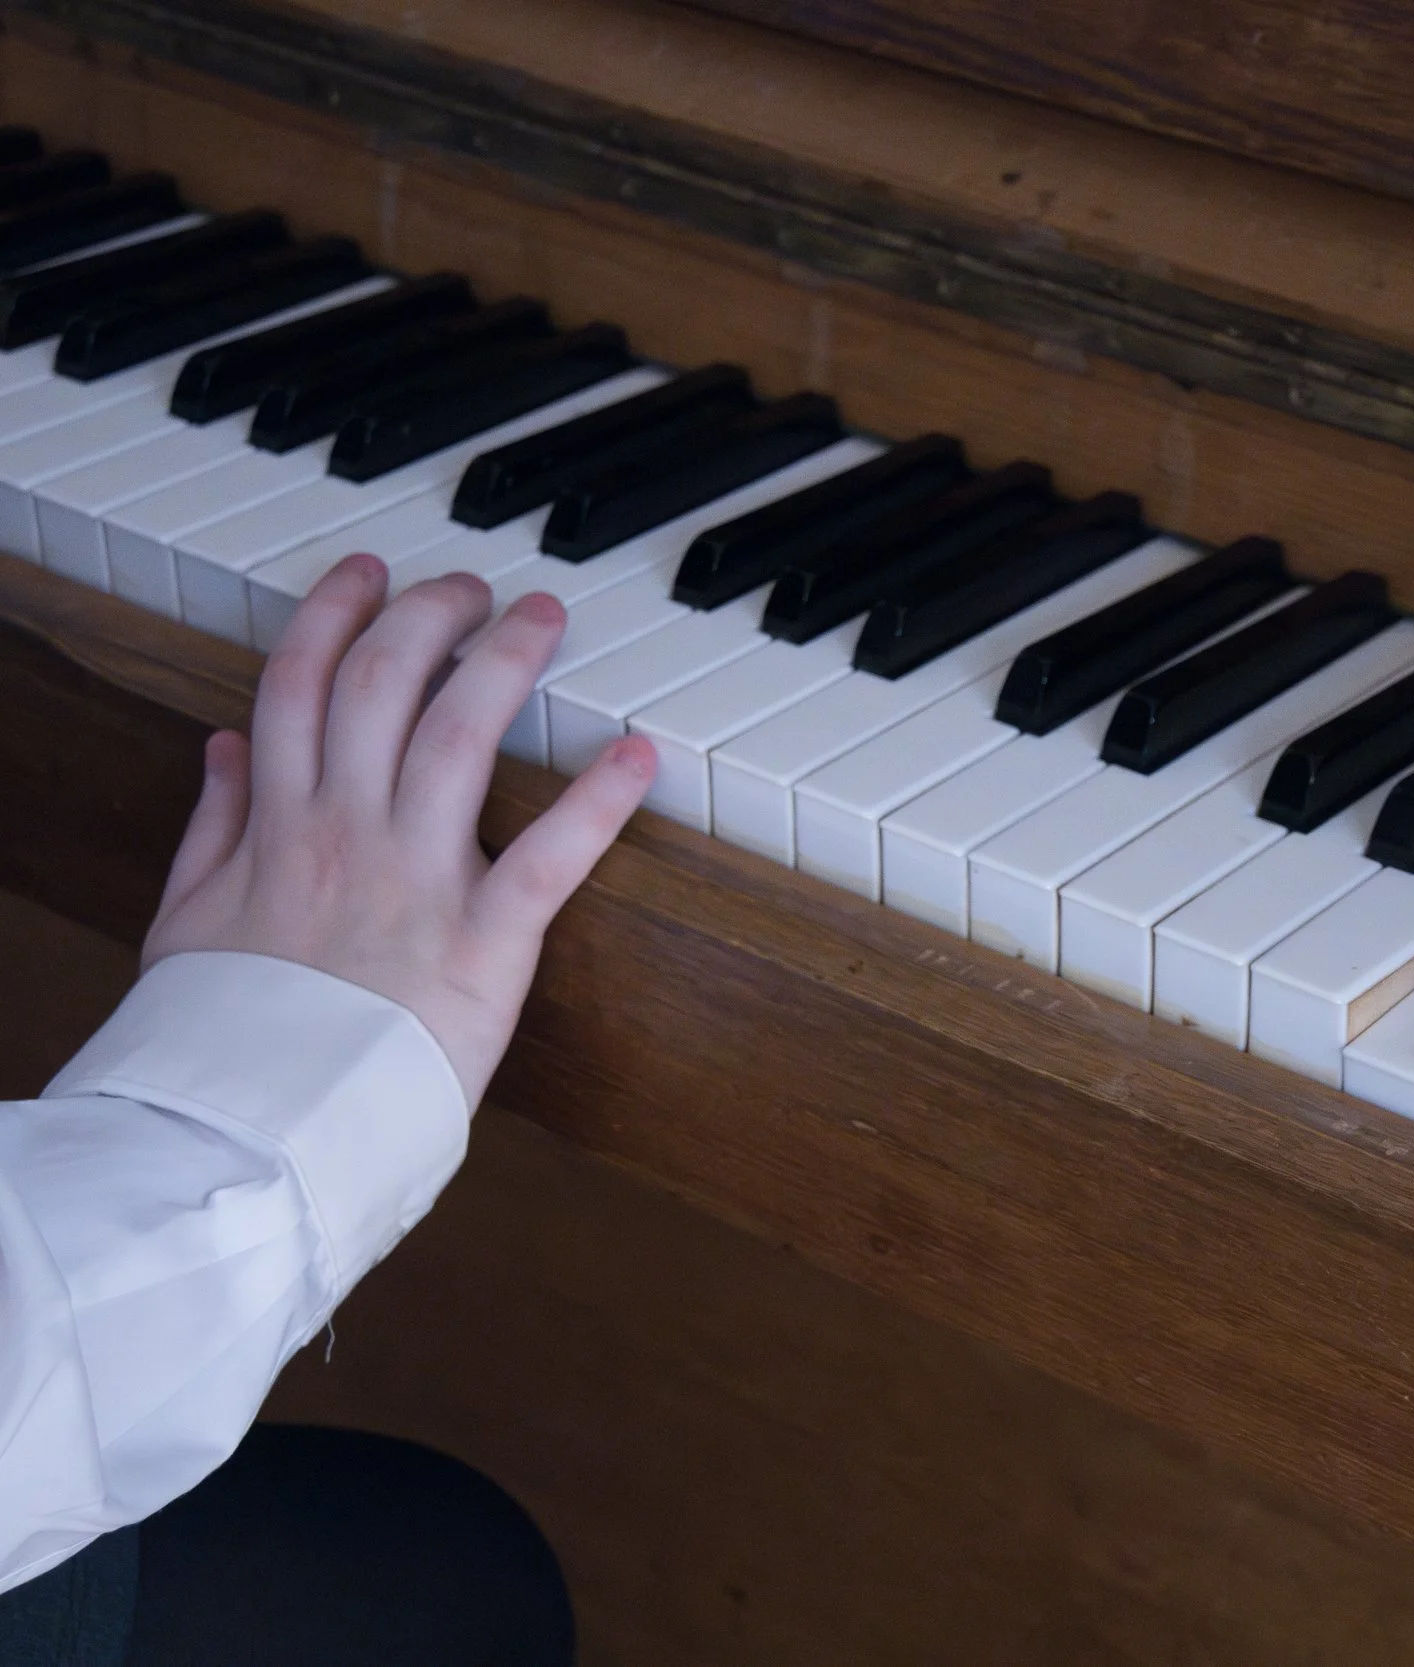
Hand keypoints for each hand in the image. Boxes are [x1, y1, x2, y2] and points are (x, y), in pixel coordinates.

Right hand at [142, 554, 654, 1107]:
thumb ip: (211, 827)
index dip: (335, 615)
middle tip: (468, 585)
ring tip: (541, 618)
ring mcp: (416, 882)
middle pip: (384, 684)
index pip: (299, 684)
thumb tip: (224, 743)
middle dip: (428, 616)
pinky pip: (551, 858)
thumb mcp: (183, 925)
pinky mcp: (482, 944)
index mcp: (275, 826)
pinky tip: (638, 755)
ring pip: (460, 736)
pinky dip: (599, 802)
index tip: (367, 575)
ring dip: (506, 663)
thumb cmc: (224, 1043)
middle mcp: (345, 834)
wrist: (252, 1135)